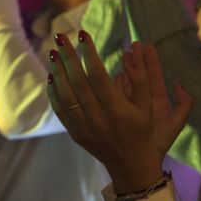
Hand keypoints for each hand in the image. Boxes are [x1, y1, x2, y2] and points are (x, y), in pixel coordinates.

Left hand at [47, 32, 191, 193]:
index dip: (89, 53)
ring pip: (65, 95)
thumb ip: (141, 78)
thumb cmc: (143, 131)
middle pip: (78, 82)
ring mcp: (84, 128)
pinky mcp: (75, 133)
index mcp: (117, 111)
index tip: (83, 34)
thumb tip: (132, 50)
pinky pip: (60, 109)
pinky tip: (53, 75)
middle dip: (68, 56)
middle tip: (60, 36)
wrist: (130, 166)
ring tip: (53, 51)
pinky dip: (54, 91)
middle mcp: (98, 119)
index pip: (98, 75)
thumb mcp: (148, 106)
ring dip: (58, 71)